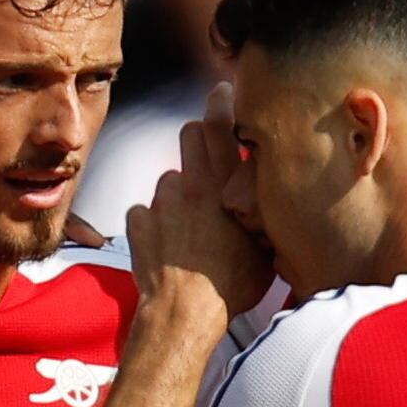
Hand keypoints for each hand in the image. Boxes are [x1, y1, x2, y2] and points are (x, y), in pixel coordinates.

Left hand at [130, 114, 274, 312]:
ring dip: (180, 193)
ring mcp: (160, 202)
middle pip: (189, 135)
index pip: (219, 124)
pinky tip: (168, 246)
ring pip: (170, 179)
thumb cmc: (231, 286)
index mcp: (223, 186)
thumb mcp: (265, 247)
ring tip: (191, 228)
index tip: (222, 92)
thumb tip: (268, 197)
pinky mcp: (138, 222)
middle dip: (200, 141)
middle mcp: (189, 184)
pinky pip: (147, 211)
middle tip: (210, 167)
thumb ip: (263, 212)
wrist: (184, 314)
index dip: (221, 102)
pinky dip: (156, 223)